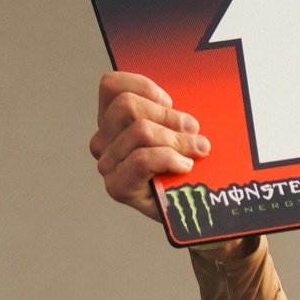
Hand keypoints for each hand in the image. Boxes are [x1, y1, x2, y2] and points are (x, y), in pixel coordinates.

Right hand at [89, 70, 209, 223]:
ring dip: (176, 139)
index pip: (111, 86)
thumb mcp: (178, 134)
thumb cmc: (183, 171)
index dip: (144, 87)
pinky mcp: (117, 186)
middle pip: (127, 106)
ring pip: (139, 130)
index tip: (170, 102)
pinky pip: (142, 159)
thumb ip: (172, 115)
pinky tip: (184, 165)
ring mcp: (108, 165)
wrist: (191, 213)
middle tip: (194, 131)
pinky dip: (168, 158)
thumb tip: (185, 111)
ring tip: (196, 150)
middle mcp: (104, 142)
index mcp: (112, 121)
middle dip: (167, 116)